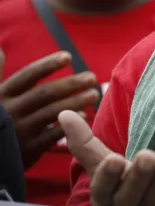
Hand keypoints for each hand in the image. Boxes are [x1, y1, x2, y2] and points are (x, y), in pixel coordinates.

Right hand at [0, 50, 99, 168]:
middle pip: (45, 94)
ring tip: (94, 94)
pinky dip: (70, 124)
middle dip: (70, 84)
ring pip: (53, 112)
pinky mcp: (29, 149)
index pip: (28, 76)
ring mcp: (19, 131)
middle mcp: (10, 112)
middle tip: (92, 77)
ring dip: (76, 102)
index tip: (68, 56)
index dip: (47, 65)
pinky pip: (54, 134)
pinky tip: (84, 116)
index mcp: (2, 95)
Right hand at [59, 111, 154, 205]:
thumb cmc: (123, 186)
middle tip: (148, 156)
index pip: (101, 189)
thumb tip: (65, 113)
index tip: (114, 159)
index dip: (107, 176)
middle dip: (138, 178)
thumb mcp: (104, 168)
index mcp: (105, 198)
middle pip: (128, 199)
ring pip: (152, 205)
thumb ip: (86, 145)